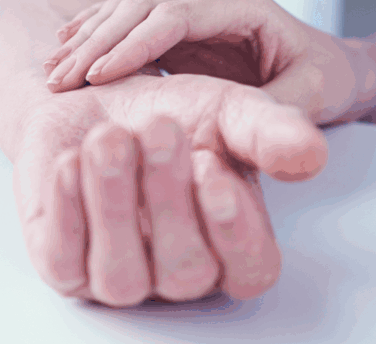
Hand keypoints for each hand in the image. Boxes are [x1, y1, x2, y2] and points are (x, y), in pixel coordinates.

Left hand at [12, 71, 326, 305]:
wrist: (102, 97)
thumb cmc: (176, 111)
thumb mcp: (229, 112)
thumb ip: (269, 134)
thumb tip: (312, 155)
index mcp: (233, 248)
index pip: (249, 269)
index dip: (234, 230)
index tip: (214, 167)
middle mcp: (180, 274)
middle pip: (184, 270)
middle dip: (169, 198)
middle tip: (161, 129)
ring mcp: (121, 278)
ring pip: (121, 273)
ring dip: (114, 201)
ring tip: (110, 137)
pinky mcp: (65, 268)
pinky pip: (63, 258)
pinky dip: (68, 207)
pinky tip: (72, 160)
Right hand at [41, 0, 375, 123]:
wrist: (335, 68)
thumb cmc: (326, 79)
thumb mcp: (310, 96)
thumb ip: (276, 110)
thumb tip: (239, 131)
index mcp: (242, 4)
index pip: (175, 16)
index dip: (133, 44)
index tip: (98, 75)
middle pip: (143, 9)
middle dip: (98, 43)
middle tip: (59, 79)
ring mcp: (197, 8)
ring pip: (131, 12)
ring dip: (90, 39)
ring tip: (52, 70)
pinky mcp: (185, 27)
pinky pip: (133, 24)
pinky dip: (99, 35)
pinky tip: (65, 50)